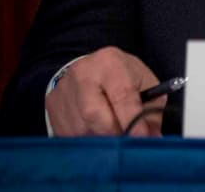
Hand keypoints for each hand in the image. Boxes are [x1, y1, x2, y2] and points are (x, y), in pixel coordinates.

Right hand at [46, 46, 162, 136]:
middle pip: (94, 114)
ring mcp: (63, 90)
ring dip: (99, 139)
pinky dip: (85, 140)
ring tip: (112, 135)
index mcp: (110, 62)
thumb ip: (151, 111)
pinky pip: (67, 134)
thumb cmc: (121, 76)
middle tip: (126, 142)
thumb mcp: (144, 83)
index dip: (133, 121)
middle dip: (114, 134)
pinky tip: (95, 133)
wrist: (89, 67)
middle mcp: (82, 74)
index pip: (122, 96)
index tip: (141, 138)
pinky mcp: (52, 106)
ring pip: (80, 129)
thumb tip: (153, 138)